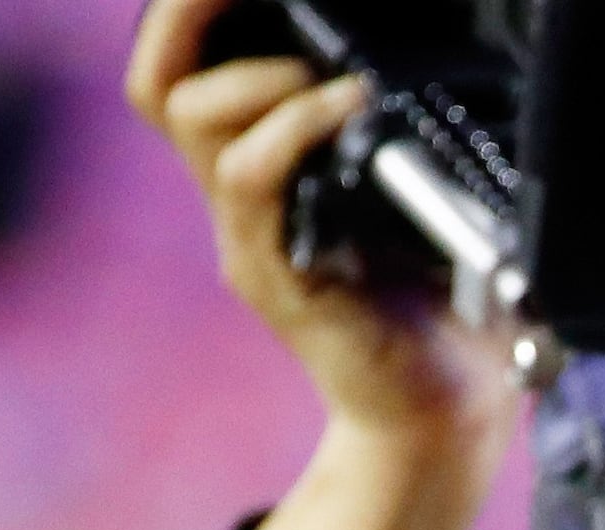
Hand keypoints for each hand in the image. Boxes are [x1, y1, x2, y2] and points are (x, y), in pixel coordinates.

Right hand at [124, 0, 517, 450]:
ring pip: (193, 116)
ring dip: (260, 73)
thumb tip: (400, 59)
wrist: (443, 415)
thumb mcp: (417, 193)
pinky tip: (351, 106)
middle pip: (159, 83)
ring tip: (330, 77)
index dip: (189, 16)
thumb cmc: (444, 302)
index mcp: (263, 171)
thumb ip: (391, 130)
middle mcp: (239, 201)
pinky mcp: (276, 278)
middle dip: (190, 15)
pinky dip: (296, 126)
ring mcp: (249, 239)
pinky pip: (251, 178)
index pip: (183, 73)